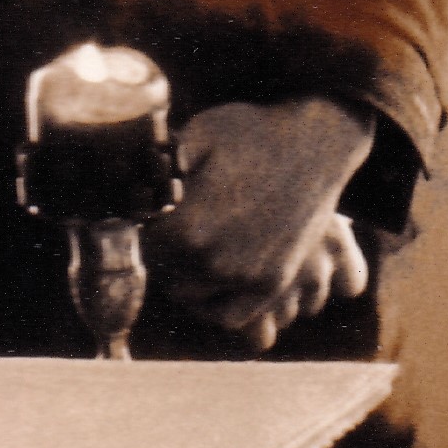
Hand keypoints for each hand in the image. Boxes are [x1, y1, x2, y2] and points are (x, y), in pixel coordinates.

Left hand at [154, 98, 374, 348]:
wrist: (317, 142)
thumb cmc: (252, 132)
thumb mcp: (194, 136)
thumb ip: (157, 167)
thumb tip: (130, 188)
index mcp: (189, 229)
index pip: (147, 246)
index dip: (149, 227)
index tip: (157, 212)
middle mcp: (218, 262)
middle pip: (167, 275)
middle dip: (165, 254)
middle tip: (173, 231)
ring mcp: (250, 277)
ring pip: (194, 299)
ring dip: (187, 280)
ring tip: (191, 253)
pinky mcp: (275, 281)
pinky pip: (233, 315)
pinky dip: (217, 305)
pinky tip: (214, 278)